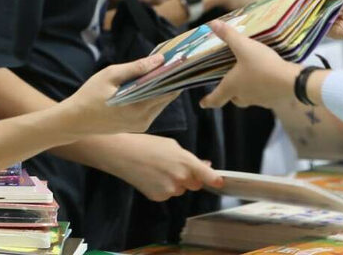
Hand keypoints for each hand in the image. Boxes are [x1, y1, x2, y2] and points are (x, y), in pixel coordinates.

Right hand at [59, 55, 174, 136]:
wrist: (75, 121)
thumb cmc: (90, 95)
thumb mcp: (111, 75)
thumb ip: (137, 68)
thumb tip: (160, 59)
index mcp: (138, 109)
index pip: (167, 91)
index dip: (174, 74)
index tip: (180, 59)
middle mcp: (144, 120)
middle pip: (166, 97)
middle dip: (169, 79)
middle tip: (173, 60)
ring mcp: (142, 125)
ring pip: (160, 103)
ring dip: (162, 87)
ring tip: (162, 67)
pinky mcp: (139, 126)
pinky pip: (152, 108)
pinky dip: (153, 95)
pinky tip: (151, 81)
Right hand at [99, 133, 223, 201]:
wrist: (123, 154)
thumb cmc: (147, 144)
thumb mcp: (171, 145)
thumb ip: (189, 158)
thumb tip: (204, 165)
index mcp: (186, 162)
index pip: (207, 176)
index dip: (214, 180)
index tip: (220, 182)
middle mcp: (180, 178)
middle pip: (194, 184)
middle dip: (189, 178)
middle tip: (174, 166)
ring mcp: (169, 190)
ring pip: (179, 190)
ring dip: (174, 183)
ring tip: (158, 169)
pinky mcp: (158, 197)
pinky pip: (167, 194)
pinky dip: (162, 188)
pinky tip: (151, 177)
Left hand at [199, 20, 299, 110]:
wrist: (291, 81)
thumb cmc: (262, 65)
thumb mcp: (244, 46)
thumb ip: (228, 35)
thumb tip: (211, 23)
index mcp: (232, 86)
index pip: (216, 99)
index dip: (208, 101)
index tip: (202, 104)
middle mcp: (244, 96)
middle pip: (232, 98)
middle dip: (229, 93)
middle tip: (228, 86)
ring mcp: (260, 100)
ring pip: (248, 98)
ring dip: (246, 91)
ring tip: (249, 79)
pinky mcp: (273, 99)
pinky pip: (263, 96)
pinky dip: (262, 89)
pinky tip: (267, 80)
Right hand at [278, 0, 342, 39]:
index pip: (293, 1)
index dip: (284, 1)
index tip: (271, 1)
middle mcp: (318, 11)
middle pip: (299, 15)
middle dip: (289, 13)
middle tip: (277, 11)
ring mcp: (327, 22)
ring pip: (309, 25)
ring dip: (301, 21)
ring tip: (291, 15)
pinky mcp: (338, 32)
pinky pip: (323, 32)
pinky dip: (318, 26)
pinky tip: (312, 19)